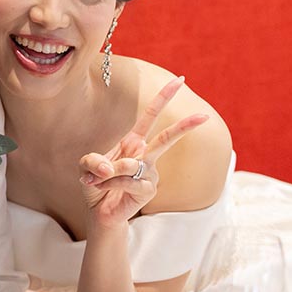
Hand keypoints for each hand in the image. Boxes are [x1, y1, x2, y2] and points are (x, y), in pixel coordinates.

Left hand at [78, 76, 208, 228]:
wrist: (99, 211)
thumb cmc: (96, 183)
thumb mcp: (86, 166)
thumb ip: (92, 160)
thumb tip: (108, 167)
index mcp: (133, 142)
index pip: (150, 116)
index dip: (163, 97)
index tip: (180, 80)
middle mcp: (145, 156)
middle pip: (167, 138)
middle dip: (185, 127)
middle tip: (204, 116)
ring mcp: (149, 174)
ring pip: (129, 165)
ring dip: (107, 172)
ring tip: (96, 178)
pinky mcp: (148, 190)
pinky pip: (126, 181)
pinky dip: (108, 183)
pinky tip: (101, 187)